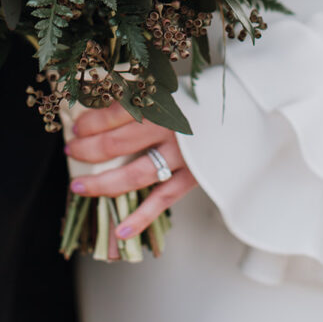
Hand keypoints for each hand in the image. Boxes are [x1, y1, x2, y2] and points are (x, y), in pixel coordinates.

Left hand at [64, 102, 197, 240]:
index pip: (117, 113)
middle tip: (71, 151)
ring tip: (79, 187)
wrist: (251, 112)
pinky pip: (163, 200)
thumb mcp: (172, 89)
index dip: (91, 122)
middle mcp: (170, 129)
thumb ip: (143, 97)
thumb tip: (104, 110)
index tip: (76, 128)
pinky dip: (141, 218)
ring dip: (104, 183)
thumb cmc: (206, 100)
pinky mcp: (195, 178)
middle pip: (118, 142)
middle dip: (89, 150)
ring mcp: (183, 157)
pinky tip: (120, 232)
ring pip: (135, 174)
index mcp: (163, 101)